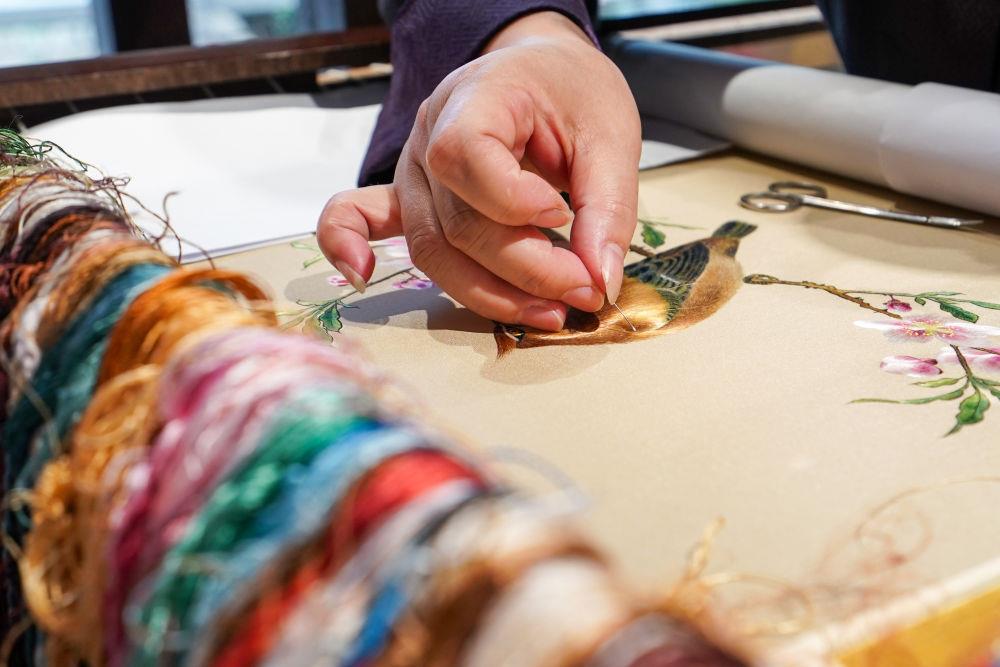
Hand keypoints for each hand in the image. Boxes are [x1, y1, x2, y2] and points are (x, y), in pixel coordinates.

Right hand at [318, 11, 640, 330]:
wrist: (544, 75)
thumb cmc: (572, 96)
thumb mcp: (611, 139)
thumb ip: (607, 210)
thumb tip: (600, 283)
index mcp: (478, 97)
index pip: (466, 155)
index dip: (514, 202)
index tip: (564, 215)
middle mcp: (429, 135)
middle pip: (457, 225)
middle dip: (526, 270)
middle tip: (586, 291)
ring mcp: (412, 169)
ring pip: (432, 248)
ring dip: (489, 293)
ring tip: (549, 313)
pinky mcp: (408, 196)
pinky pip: (361, 217)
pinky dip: (346, 246)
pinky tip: (361, 274)